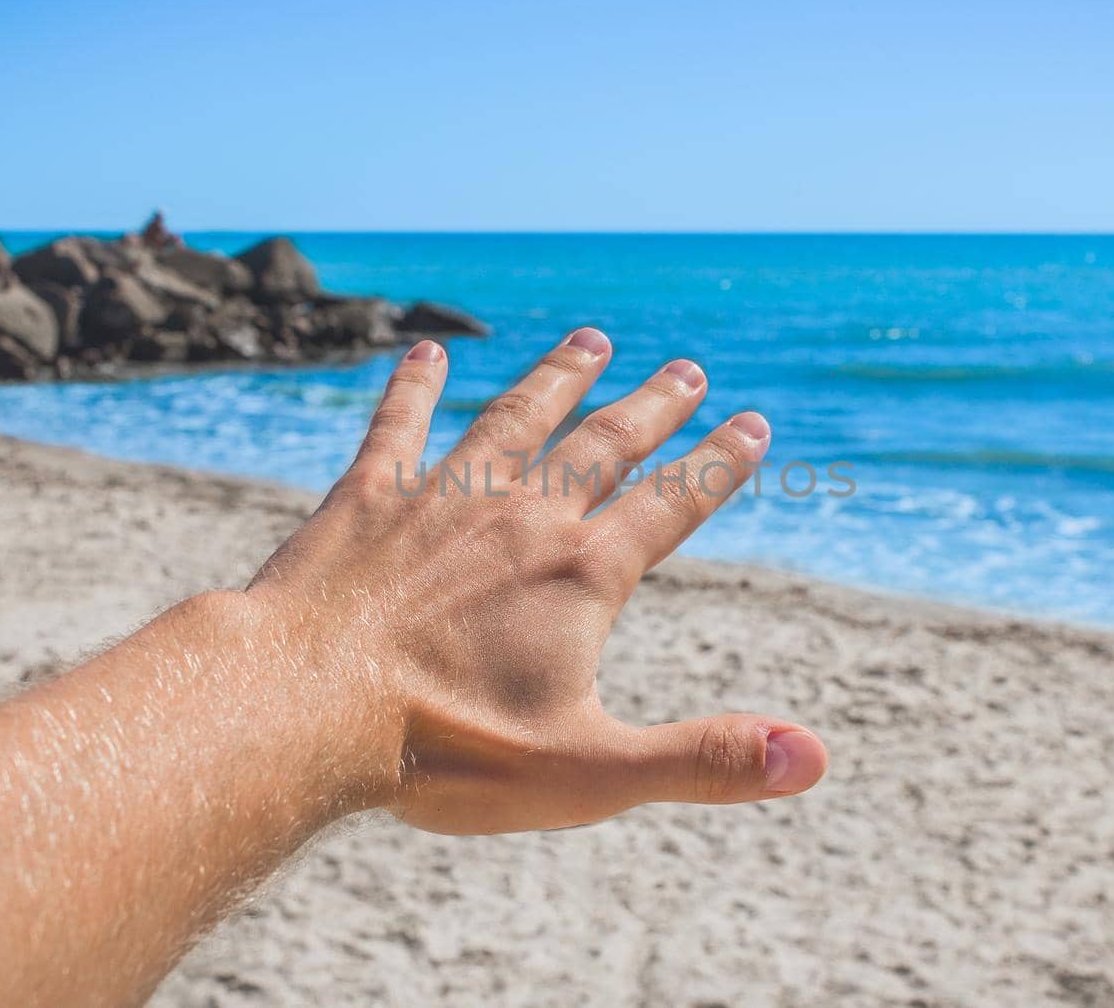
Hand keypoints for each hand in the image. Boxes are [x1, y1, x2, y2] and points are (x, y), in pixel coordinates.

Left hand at [244, 327, 827, 833]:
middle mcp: (521, 518)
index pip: (671, 506)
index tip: (752, 424)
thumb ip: (704, 759)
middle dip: (652, 408)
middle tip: (687, 370)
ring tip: (590, 341)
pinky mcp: (365, 501)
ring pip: (515, 420)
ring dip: (557, 380)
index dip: (718, 466)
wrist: (298, 709)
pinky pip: (397, 427)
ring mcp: (441, 500)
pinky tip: (424, 352)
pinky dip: (413, 388)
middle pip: (604, 446)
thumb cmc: (443, 749)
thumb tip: (814, 759)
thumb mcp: (591, 773)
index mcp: (581, 576)